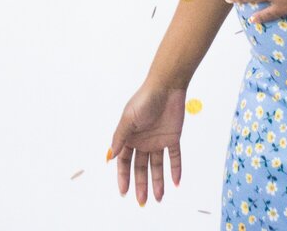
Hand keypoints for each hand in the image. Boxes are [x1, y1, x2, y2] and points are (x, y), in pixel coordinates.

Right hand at [108, 80, 186, 203]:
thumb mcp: (128, 118)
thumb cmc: (145, 99)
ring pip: (157, 165)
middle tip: (142, 201)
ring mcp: (158, 139)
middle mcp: (143, 141)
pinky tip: (176, 182)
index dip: (123, 176)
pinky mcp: (172, 137)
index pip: (124, 161)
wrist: (167, 86)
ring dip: (158, 181)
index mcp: (130, 136)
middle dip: (140, 184)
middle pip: (140, 167)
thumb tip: (110, 157)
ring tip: (158, 197)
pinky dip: (175, 169)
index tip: (124, 192)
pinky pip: (174, 156)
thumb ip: (120, 137)